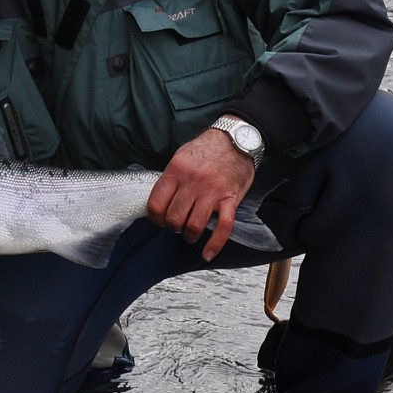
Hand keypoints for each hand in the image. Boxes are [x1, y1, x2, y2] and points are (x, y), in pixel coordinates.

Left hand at [148, 127, 257, 259]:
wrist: (237, 139)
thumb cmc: (208, 148)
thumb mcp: (182, 156)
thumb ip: (171, 178)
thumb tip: (160, 200)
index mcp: (176, 170)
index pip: (156, 204)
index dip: (155, 218)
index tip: (159, 220)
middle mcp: (192, 182)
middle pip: (174, 218)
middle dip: (173, 227)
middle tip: (177, 225)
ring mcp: (212, 192)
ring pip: (193, 225)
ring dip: (189, 235)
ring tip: (190, 234)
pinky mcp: (230, 199)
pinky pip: (223, 227)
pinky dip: (214, 244)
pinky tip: (207, 254)